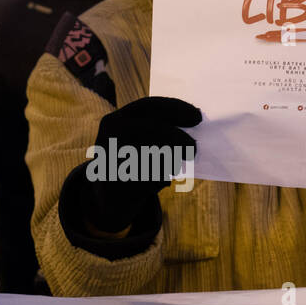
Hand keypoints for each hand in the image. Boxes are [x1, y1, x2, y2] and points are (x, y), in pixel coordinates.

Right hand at [80, 96, 201, 233]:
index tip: (198, 116)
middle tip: (194, 147)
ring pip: (151, 155)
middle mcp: (108, 138)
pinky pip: (148, 180)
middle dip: (176, 137)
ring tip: (175, 166)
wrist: (107, 198)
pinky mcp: (116, 186)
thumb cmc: (132, 163)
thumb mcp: (138, 144)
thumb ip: (159, 132)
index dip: (175, 108)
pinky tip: (164, 180)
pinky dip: (161, 179)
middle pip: (150, 129)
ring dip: (170, 160)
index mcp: (113, 121)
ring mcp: (109, 162)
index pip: (147, 106)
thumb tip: (193, 129)